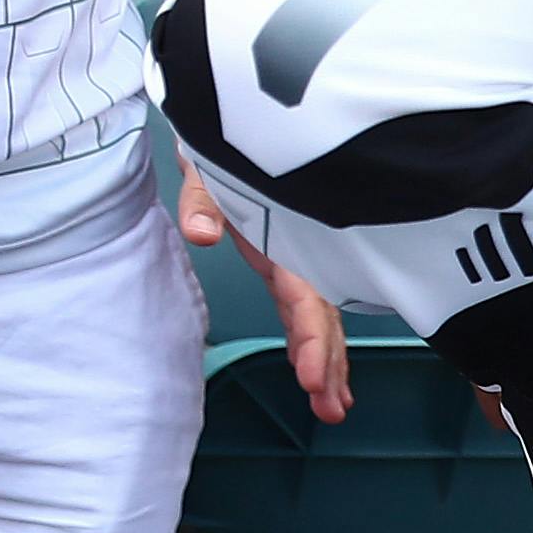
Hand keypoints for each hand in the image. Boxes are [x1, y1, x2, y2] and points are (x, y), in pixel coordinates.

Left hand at [183, 164, 349, 423]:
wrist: (228, 124)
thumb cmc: (222, 145)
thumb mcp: (208, 167)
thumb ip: (203, 200)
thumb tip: (200, 235)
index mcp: (285, 235)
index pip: (305, 295)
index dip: (311, 338)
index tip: (311, 378)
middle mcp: (298, 252)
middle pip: (321, 315)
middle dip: (328, 363)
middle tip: (329, 408)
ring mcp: (295, 260)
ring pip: (320, 318)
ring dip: (328, 362)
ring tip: (333, 408)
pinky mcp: (284, 263)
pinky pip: (304, 308)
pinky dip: (313, 342)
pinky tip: (320, 376)